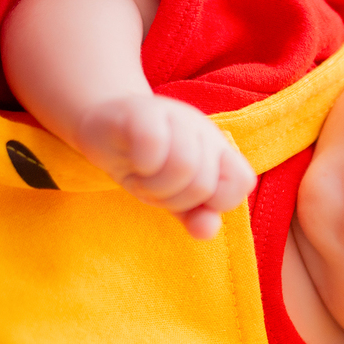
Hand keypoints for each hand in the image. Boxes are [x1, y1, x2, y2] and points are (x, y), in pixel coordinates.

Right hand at [75, 94, 256, 238]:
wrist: (102, 125)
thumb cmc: (144, 163)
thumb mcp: (173, 195)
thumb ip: (195, 215)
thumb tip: (207, 232)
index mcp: (218, 151)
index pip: (242, 182)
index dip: (216, 201)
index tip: (189, 199)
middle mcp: (203, 131)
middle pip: (204, 185)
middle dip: (173, 199)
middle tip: (154, 184)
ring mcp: (176, 116)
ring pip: (183, 166)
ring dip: (154, 185)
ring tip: (142, 173)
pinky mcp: (142, 111)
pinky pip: (154, 144)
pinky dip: (142, 163)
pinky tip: (133, 159)